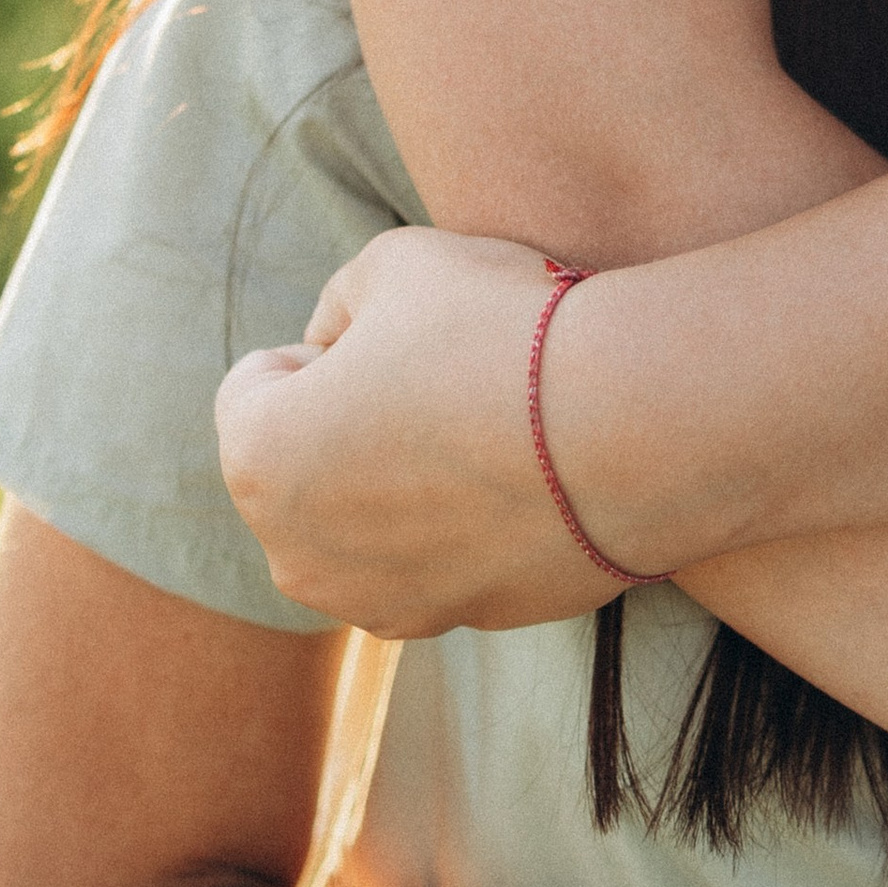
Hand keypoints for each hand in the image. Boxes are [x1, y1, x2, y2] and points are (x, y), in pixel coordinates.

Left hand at [216, 224, 616, 634]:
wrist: (631, 428)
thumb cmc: (497, 331)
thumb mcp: (395, 263)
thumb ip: (337, 301)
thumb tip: (335, 346)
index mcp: (257, 461)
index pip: (256, 382)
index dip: (328, 344)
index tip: (402, 335)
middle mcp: (298, 556)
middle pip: (302, 462)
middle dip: (347, 423)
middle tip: (442, 379)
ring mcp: (378, 603)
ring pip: (365, 520)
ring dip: (398, 480)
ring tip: (486, 428)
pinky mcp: (455, 624)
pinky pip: (435, 558)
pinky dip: (460, 524)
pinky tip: (522, 478)